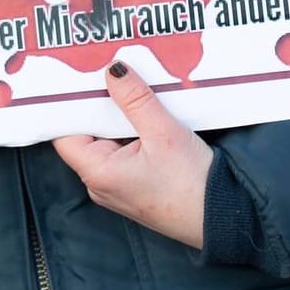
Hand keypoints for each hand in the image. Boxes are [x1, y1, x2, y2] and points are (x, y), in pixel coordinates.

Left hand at [52, 63, 212, 248]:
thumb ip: (135, 99)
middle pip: (87, 134)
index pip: (66, 133)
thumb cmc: (191, 184)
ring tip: (132, 87)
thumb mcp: (163, 133)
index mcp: (97, 173)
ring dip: (119, 117)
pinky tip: (146, 113)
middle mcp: (100, 183)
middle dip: (100, 105)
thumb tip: (113, 70)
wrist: (222, 219)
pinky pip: (124, 151)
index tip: (81, 76)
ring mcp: (117, 186)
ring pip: (108, 141)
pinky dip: (132, 132)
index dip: (72, 105)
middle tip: (110, 71)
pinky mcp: (135, 185)